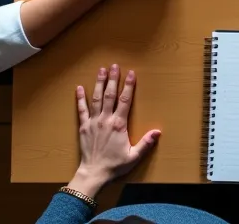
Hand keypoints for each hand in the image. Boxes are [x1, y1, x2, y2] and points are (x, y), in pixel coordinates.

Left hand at [68, 65, 160, 197]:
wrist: (93, 173)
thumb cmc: (115, 165)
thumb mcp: (134, 156)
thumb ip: (146, 143)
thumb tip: (158, 132)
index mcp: (118, 124)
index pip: (125, 100)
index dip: (128, 86)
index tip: (131, 73)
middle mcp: (105, 119)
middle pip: (110, 95)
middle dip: (113, 79)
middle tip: (115, 66)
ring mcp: (93, 122)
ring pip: (96, 99)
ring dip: (99, 84)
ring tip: (101, 70)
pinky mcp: (83, 127)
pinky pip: (81, 110)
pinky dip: (80, 98)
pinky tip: (80, 88)